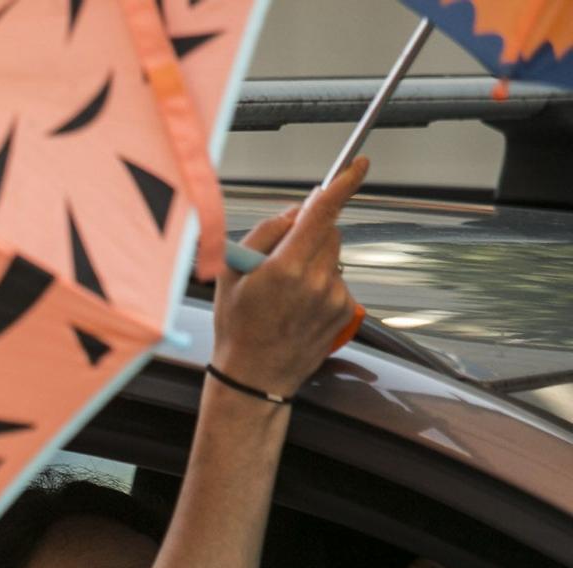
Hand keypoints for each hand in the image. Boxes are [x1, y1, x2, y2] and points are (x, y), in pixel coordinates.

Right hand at [212, 157, 368, 398]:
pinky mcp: (346, 311)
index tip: (358, 166)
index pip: (323, 213)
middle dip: (311, 232)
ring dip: (315, 261)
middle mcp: (316, 281)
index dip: (344, 184)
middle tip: (280, 259)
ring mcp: (335, 298)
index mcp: (285, 268)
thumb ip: (265, 234)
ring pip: (334, 256)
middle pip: (329, 231)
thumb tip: (295, 213)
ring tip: (286, 293)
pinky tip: (299, 307)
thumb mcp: (231, 274)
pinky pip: (338, 280)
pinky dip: (322, 284)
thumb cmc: (238, 328)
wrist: (255, 378)